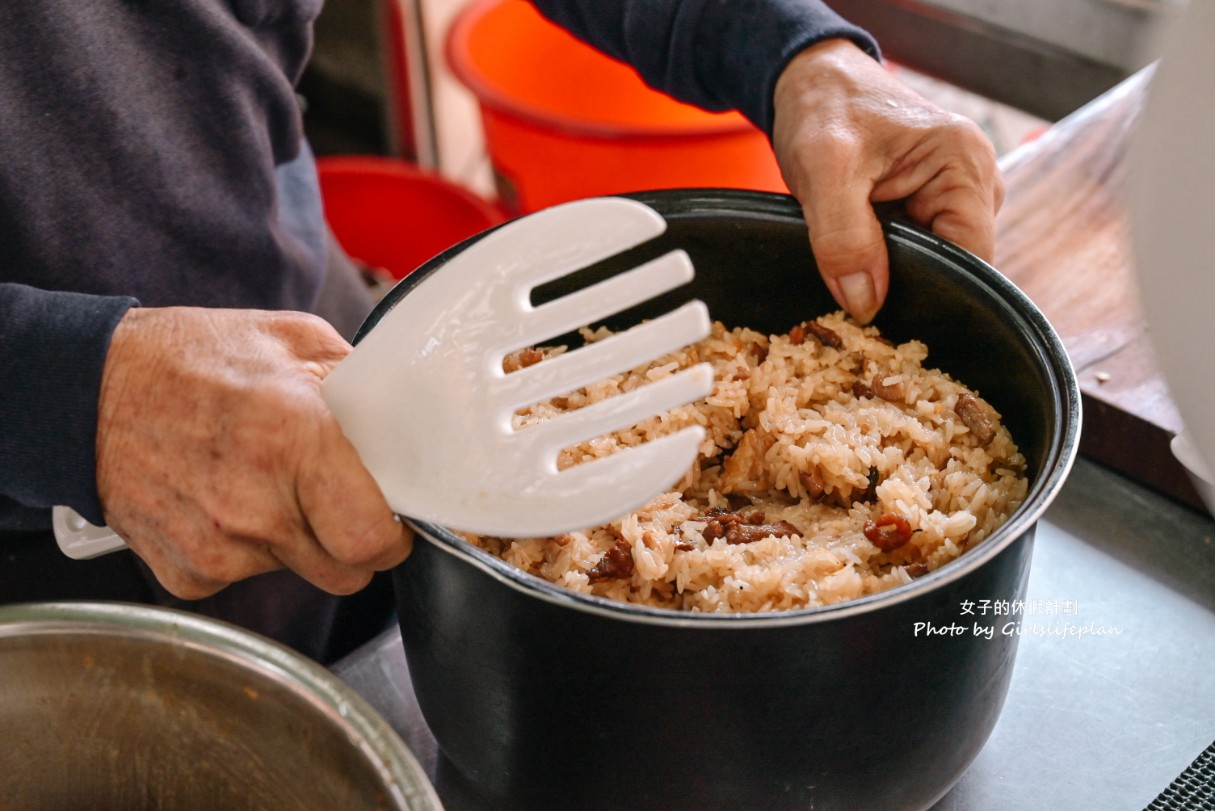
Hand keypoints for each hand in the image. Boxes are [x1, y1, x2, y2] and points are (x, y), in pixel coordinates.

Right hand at [95, 307, 411, 598]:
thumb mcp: (292, 340)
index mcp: (297, 438)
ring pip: (298, 573)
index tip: (392, 520)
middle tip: (336, 501)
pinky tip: (224, 501)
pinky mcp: (186, 573)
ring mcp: (218, 546)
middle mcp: (257, 503)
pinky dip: (246, 551)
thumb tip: (405, 418)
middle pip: (345, 571)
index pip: (372, 537)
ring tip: (265, 484)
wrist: (87, 391)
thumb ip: (358, 383)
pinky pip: (245, 579)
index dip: (392, 534)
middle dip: (353, 543)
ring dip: (297, 542)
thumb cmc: (191, 360)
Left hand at [772, 39, 1003, 322]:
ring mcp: (956, 193)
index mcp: (965, 164)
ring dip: (894, 274)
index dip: (933, 294)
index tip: (887, 319)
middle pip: (955, 265)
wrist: (812, 82)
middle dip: (908, 286)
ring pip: (933, 262)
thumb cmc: (824, 110)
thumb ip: (843, 238)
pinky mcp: (931, 203)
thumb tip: (866, 304)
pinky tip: (858, 264)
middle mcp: (975, 179)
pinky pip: (918, 249)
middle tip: (858, 305)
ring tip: (852, 275)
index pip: (971, 259)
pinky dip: (887, 262)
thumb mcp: (823, 170)